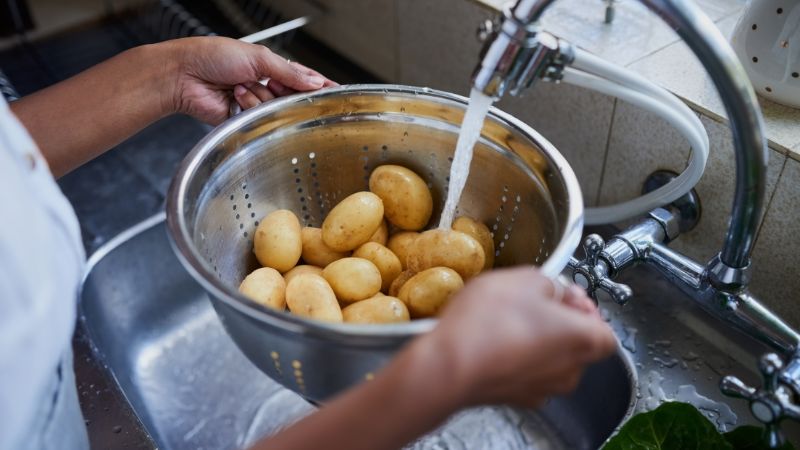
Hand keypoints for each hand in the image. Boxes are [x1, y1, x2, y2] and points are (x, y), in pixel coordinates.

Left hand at [164, 36, 336, 124]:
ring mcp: (253, 102)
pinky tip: (235, 97)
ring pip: (274, 108)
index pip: (301, 77)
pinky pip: (257, 118)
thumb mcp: (257, 57)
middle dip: (283, 92)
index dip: (318, 85)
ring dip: (258, 96)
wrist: (184, 75)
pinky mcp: (242, 119)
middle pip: (290, 96)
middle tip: (272, 85)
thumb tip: (313, 82)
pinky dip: (247, 106)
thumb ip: (289, 72)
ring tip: (240, 86)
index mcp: (269, 66)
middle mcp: (263, 84)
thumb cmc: (212, 56)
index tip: (336, 92)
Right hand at [419, 266, 616, 408]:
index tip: (564, 293)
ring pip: (550, 360)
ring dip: (536, 340)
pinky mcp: (514, 397)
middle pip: (578, 344)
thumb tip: (552, 291)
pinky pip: (524, 372)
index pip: (606, 329)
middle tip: (533, 301)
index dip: (586, 308)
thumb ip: (550, 283)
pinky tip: (493, 339)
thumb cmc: (489, 323)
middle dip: (559, 321)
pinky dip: (515, 356)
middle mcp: (569, 371)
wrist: (448, 365)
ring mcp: (541, 389)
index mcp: (584, 340)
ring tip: (506, 319)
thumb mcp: (525, 279)